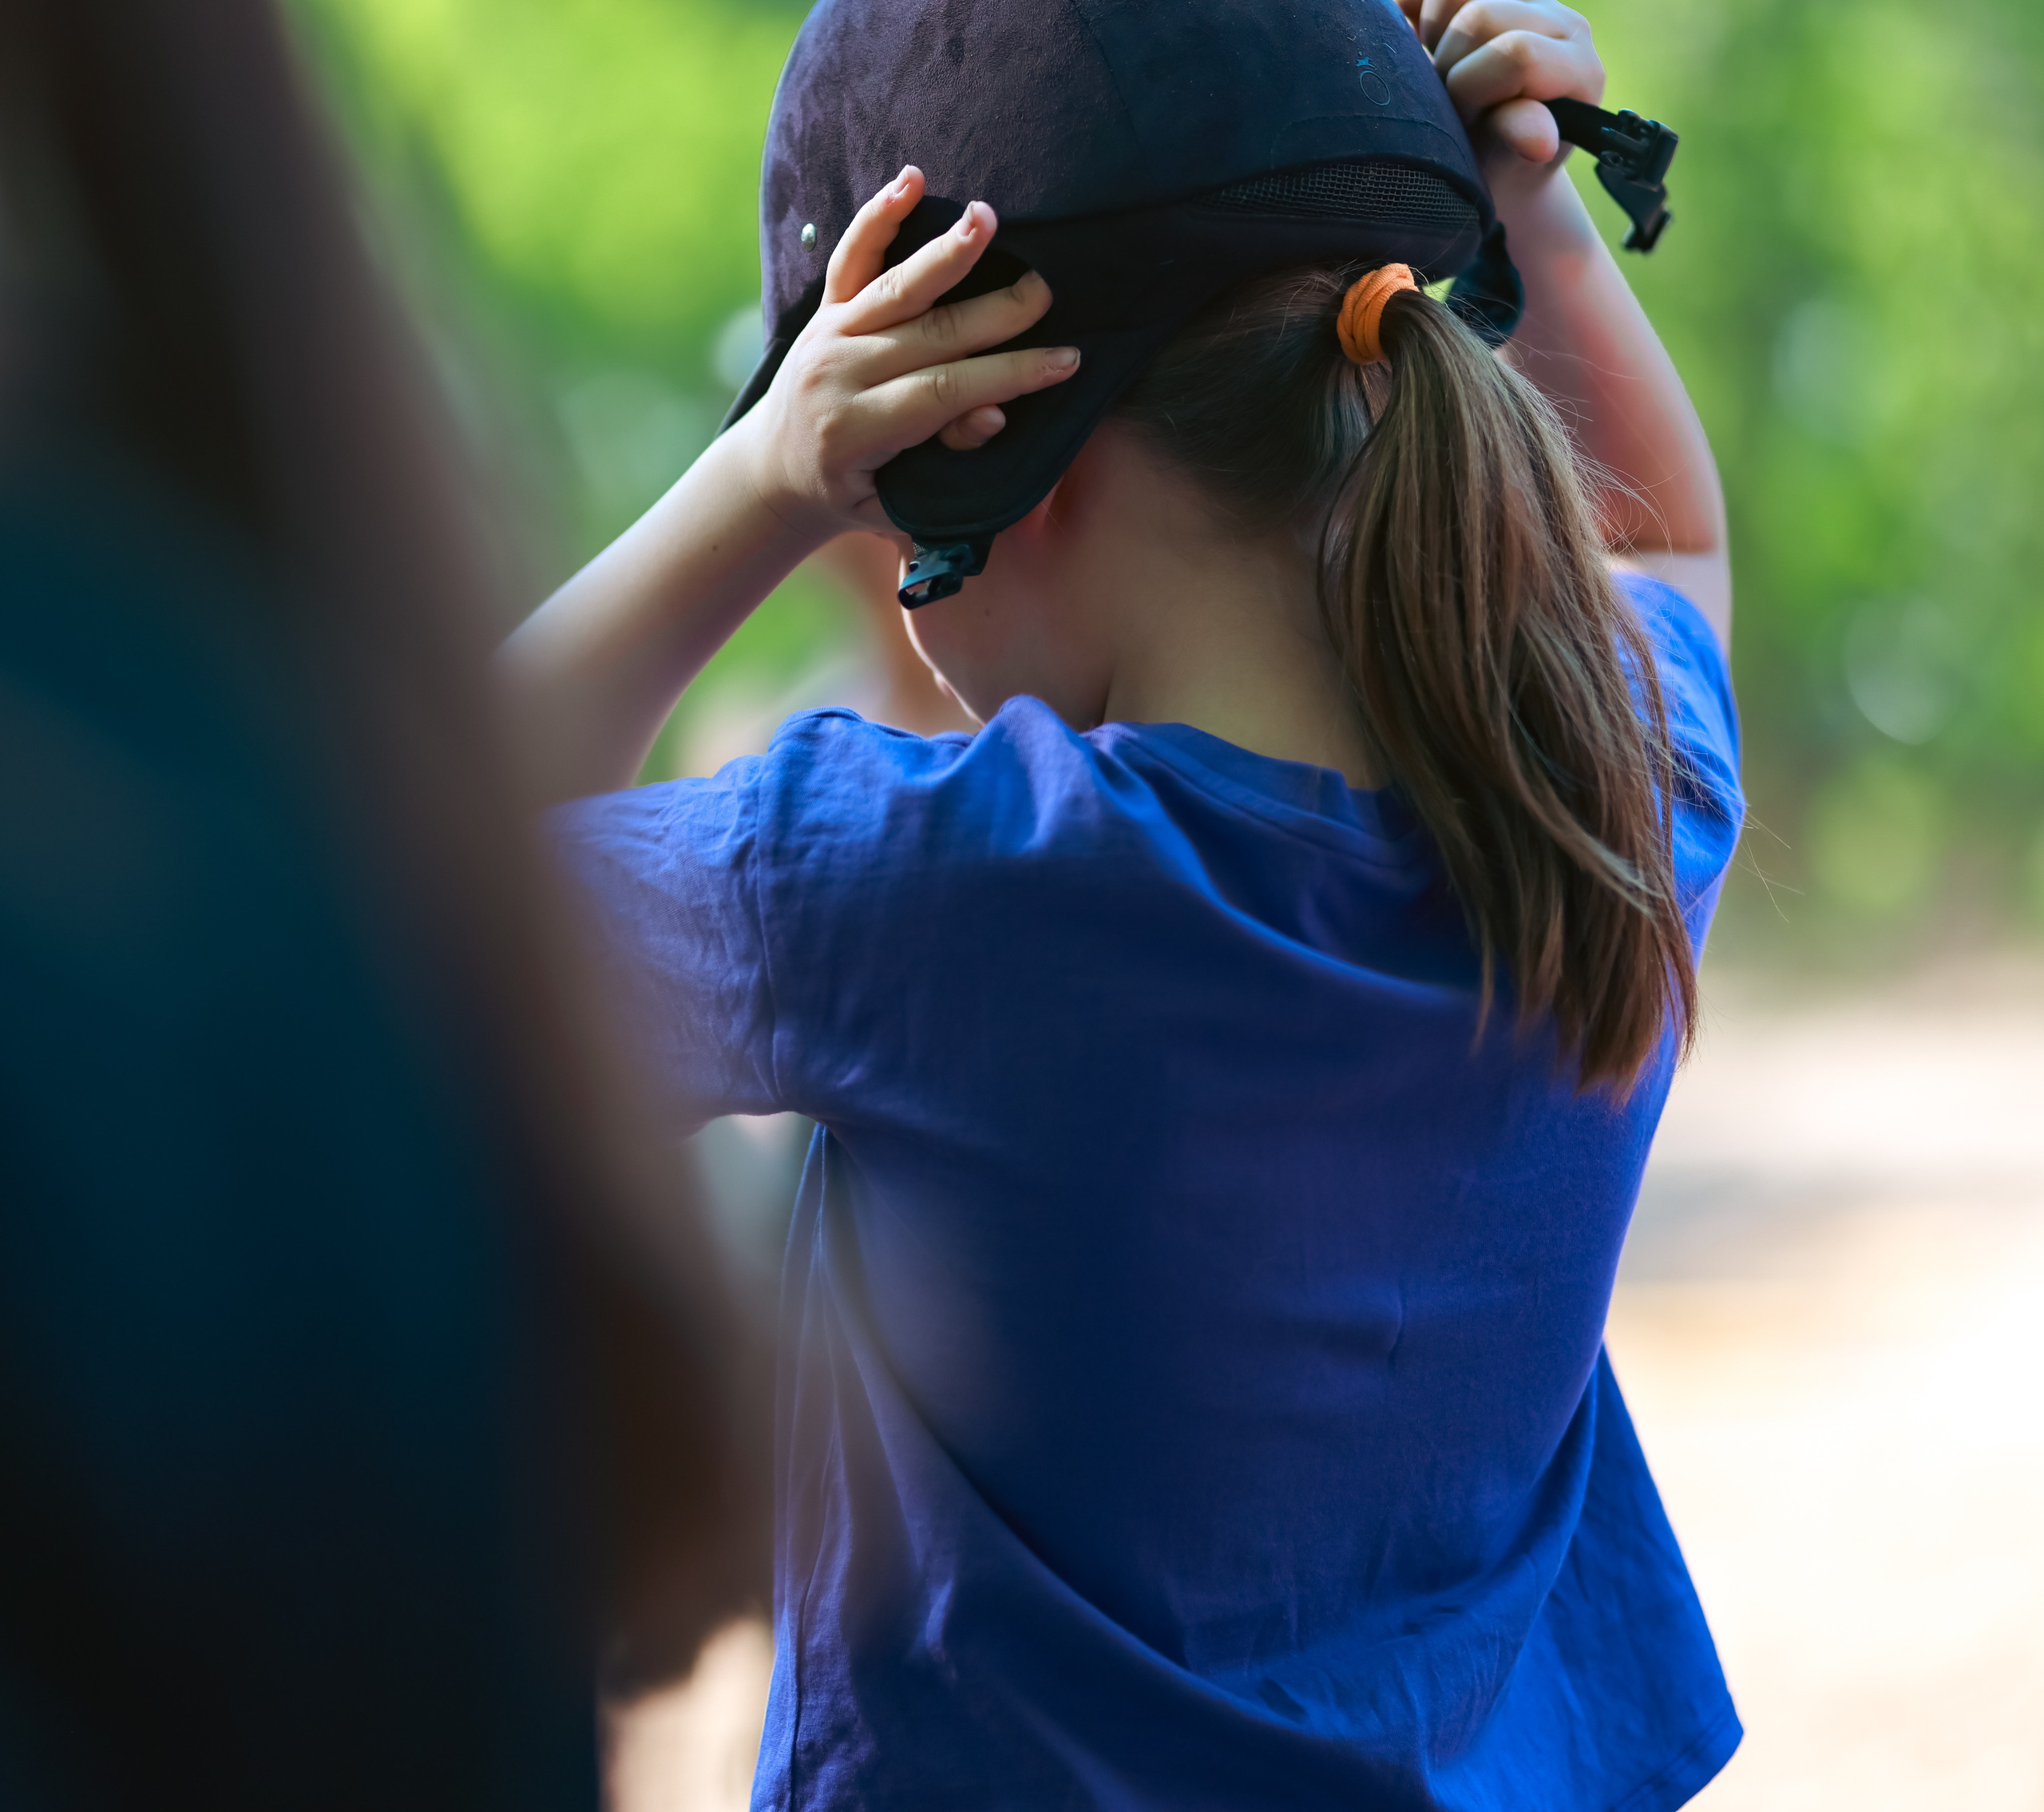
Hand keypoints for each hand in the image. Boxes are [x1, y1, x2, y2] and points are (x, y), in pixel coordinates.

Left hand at [734, 167, 1080, 538]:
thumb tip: (991, 415)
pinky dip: (878, 217)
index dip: (1010, 374)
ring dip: (945, 253)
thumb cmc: (848, 493)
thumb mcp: (892, 501)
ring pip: (896, 289)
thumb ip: (941, 461)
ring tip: (987, 220)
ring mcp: (828, 335)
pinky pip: (851, 258)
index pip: (947, 391)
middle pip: (932, 335)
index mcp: (857, 430)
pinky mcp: (824, 310)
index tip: (1065, 360)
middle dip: (995, 312)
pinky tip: (911, 180)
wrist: (772, 472)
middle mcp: (839, 374)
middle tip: (1046, 291)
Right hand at [1397, 0, 1604, 181]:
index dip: (1469, 86)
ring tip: (1441, 72)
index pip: (1515, 53)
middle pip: (1478, 14)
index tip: (1463, 119)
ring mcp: (1529, 2)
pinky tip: (1417, 36)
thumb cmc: (1502, 169)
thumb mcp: (1506, 162)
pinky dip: (1417, 10)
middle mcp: (1562, 23)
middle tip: (1449, 100)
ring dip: (1431, 33)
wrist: (1498, 162)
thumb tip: (1540, 140)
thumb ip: (1518, 135)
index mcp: (1578, 68)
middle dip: (1448, 62)